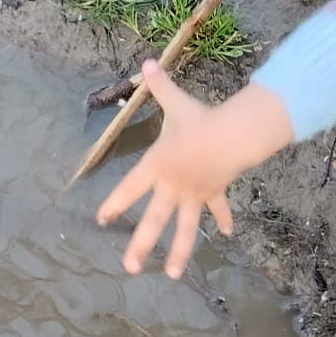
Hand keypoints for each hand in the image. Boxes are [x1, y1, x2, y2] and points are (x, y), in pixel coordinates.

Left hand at [96, 64, 287, 277]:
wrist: (233, 136)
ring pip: (185, 227)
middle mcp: (173, 186)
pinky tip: (228, 235)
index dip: (115, 203)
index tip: (102, 220)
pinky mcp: (214, 192)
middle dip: (141, 245)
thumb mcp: (175, 102)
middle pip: (154, 219)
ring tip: (170, 274)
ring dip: (179, 251)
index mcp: (158, 166)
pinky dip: (224, 219)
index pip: (130, 187)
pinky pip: (218, 208)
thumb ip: (159, 84)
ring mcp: (195, 193)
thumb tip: (146, 62)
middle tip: (128, 268)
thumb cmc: (200, 120)